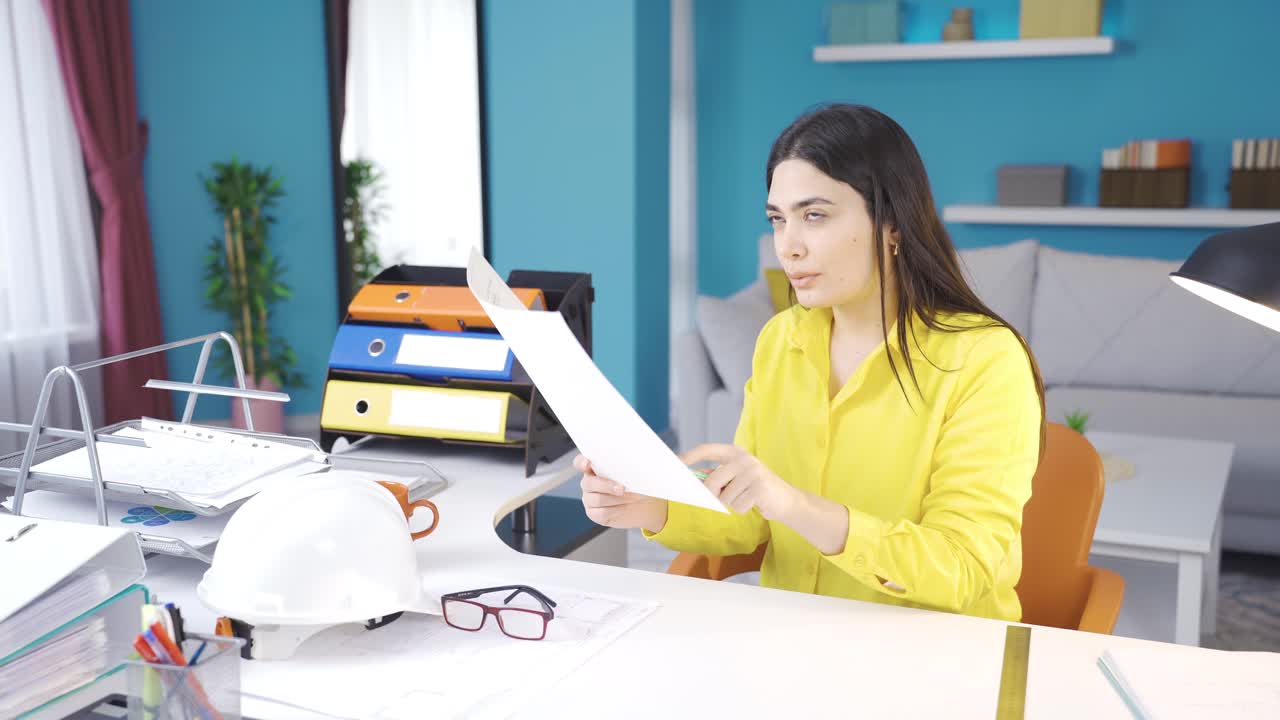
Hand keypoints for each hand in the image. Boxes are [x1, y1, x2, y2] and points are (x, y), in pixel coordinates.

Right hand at [575, 454, 667, 533]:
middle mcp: (590, 482)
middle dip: (605, 485)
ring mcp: (591, 499)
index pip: (581, 462)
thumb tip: (683, 454)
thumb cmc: (645, 480)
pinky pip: (600, 513)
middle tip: (623, 488)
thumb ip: (654, 458)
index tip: (589, 463)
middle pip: (587, 483)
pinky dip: (614, 510)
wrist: (648, 503)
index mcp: (597, 466)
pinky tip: (625, 507)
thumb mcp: (650, 466)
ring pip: (594, 499)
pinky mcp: (596, 514)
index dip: (582, 462)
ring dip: (613, 499)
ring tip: (632, 497)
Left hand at [680, 444, 797, 520]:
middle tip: (727, 497)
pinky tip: (754, 503)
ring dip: (733, 503)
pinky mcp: (760, 487)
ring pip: (724, 498)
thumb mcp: (735, 478)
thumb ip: (716, 476)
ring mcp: (753, 472)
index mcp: (734, 452)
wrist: (786, 500)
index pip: (707, 449)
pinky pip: (737, 505)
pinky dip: (743, 509)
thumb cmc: (754, 489)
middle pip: (712, 482)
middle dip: (715, 495)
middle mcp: (743, 458)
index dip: (690, 456)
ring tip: (746, 498)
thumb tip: (690, 480)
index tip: (675, 462)